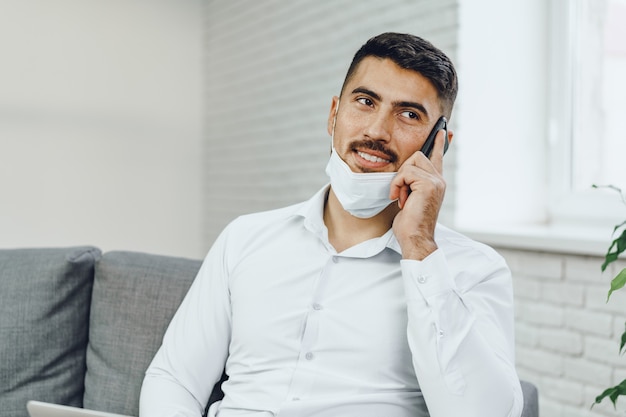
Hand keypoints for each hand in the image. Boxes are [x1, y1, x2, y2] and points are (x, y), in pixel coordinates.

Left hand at [389, 130, 446, 259]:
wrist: (415, 238)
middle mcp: (439, 180)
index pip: (438, 157)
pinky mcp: (428, 184)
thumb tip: (404, 173)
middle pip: (417, 155)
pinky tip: (401, 199)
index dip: (440, 143)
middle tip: (401, 193)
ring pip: (410, 163)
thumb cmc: (410, 223)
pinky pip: (406, 173)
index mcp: (436, 182)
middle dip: (403, 172)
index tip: (444, 130)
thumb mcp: (410, 198)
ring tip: (402, 198)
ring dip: (400, 181)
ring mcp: (436, 181)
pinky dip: (398, 185)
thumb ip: (411, 183)